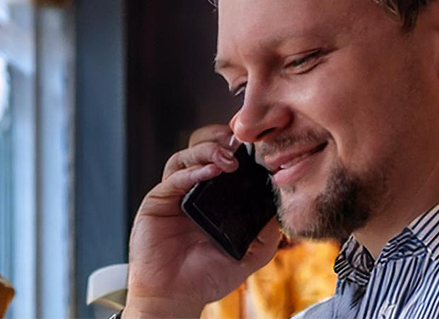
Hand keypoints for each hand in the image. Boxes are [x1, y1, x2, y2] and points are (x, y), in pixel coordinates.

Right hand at [125, 124, 284, 318]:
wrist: (176, 296)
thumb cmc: (206, 277)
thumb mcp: (250, 255)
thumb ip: (267, 233)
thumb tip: (282, 206)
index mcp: (213, 200)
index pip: (223, 161)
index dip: (238, 150)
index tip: (257, 146)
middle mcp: (192, 193)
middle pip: (201, 150)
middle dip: (220, 141)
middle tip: (240, 144)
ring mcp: (174, 196)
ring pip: (185, 158)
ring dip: (207, 151)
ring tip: (228, 159)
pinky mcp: (157, 202)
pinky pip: (173, 179)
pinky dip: (192, 172)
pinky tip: (210, 172)